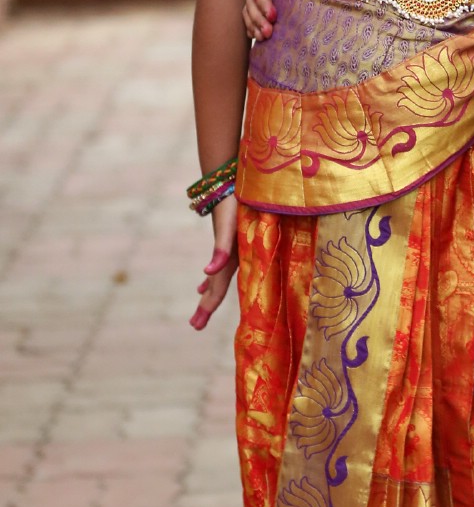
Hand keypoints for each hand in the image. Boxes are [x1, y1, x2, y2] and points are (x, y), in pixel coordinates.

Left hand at [190, 195, 237, 328]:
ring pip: (219, 278)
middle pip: (218, 288)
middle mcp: (234, 257)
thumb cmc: (237, 202)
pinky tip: (205, 281)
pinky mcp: (231, 241)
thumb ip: (221, 249)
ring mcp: (233, 251)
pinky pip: (220, 264)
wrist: (245, 181)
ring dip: (210, 292)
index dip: (208, 306)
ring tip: (201, 307)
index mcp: (233, 258)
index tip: (196, 325)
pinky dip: (213, 275)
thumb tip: (208, 272)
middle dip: (206, 306)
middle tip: (195, 325)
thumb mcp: (228, 226)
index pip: (218, 288)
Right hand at [243, 0, 311, 39]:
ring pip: (251, 11)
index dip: (262, 2)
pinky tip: (262, 39)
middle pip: (251, 2)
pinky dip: (257, 26)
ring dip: (255, 26)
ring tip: (264, 38)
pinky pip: (258, 14)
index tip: (273, 14)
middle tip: (268, 33)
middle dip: (257, 19)